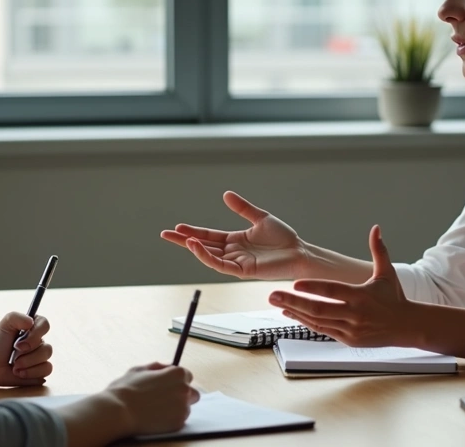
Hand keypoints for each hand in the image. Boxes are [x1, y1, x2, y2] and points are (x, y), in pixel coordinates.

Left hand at [0, 312, 52, 386]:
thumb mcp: (4, 324)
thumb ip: (16, 317)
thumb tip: (31, 322)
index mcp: (33, 327)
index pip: (45, 325)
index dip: (35, 335)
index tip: (20, 342)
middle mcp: (39, 341)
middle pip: (47, 347)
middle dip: (27, 354)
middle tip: (14, 354)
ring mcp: (40, 357)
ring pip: (46, 360)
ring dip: (28, 363)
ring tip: (15, 365)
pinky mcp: (39, 370)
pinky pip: (46, 371)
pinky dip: (31, 373)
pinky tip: (19, 372)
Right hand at [103, 362, 199, 435]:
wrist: (118, 411)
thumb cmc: (126, 389)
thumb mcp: (139, 369)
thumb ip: (157, 366)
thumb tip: (166, 366)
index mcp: (177, 374)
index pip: (186, 375)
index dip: (176, 380)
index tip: (167, 385)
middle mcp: (184, 390)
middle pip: (192, 393)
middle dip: (182, 395)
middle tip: (164, 398)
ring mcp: (183, 408)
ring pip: (186, 408)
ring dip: (176, 408)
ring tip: (157, 409)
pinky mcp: (178, 423)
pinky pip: (179, 420)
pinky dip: (171, 419)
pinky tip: (157, 417)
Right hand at [160, 191, 309, 279]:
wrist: (299, 252)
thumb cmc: (284, 238)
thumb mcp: (260, 217)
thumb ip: (242, 208)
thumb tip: (225, 194)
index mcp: (235, 240)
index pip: (208, 236)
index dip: (192, 231)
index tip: (177, 227)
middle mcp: (233, 252)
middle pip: (203, 246)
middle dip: (184, 241)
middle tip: (165, 234)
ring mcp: (236, 262)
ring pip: (209, 256)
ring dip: (194, 248)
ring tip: (181, 238)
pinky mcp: (243, 270)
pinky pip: (220, 265)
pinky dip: (207, 257)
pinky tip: (197, 247)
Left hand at [269, 225, 415, 347]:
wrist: (407, 326)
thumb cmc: (395, 297)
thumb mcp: (387, 272)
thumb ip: (379, 250)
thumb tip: (376, 228)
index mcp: (362, 296)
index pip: (333, 291)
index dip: (313, 288)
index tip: (294, 284)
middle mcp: (355, 314)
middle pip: (319, 309)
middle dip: (293, 302)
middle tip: (272, 295)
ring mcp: (350, 329)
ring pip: (317, 321)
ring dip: (295, 312)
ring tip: (276, 303)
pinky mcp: (347, 340)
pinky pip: (322, 330)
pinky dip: (305, 322)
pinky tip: (291, 313)